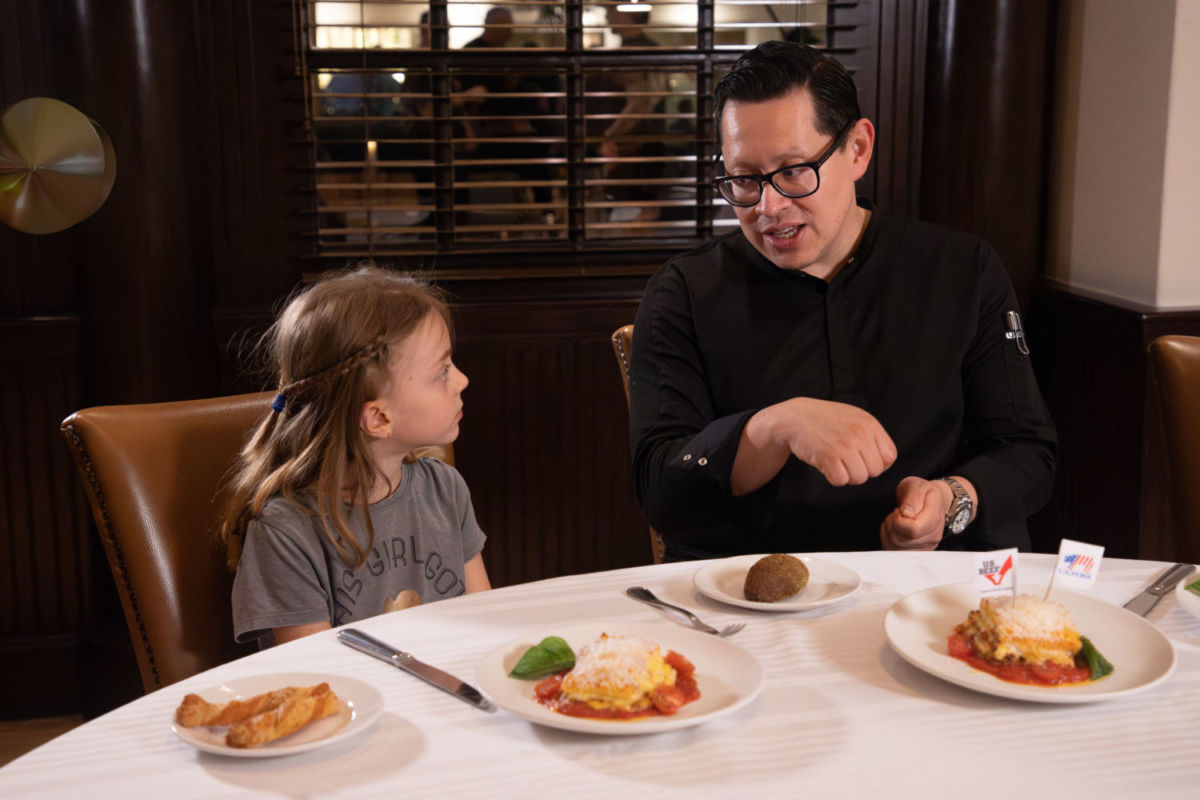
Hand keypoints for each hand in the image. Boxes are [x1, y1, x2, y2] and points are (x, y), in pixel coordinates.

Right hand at [738, 398, 896, 490]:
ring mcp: (844, 445)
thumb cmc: (825, 420)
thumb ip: (873, 436)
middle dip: (861, 470)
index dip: (876, 462)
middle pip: (875, 471)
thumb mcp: (854, 418)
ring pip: (859, 479)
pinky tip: (826, 464)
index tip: (862, 458)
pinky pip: (840, 481)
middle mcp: (860, 434)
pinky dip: (833, 478)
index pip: (889, 457)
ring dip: (846, 475)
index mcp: (870, 424)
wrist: (794, 418)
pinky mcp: (827, 456)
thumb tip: (886, 461)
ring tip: (835, 461)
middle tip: (845, 460)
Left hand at [880, 476, 950, 549]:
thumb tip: (906, 513)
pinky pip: (894, 550)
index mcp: (935, 518)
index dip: (899, 519)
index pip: (913, 529)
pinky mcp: (916, 551)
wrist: (934, 501)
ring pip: (895, 547)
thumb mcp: (918, 486)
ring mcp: (925, 546)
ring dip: (889, 531)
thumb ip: (912, 498)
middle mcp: (933, 536)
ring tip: (898, 519)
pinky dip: (889, 538)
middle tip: (898, 513)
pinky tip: (896, 528)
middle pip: (901, 540)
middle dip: (892, 524)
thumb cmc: (925, 493)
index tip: (900, 510)